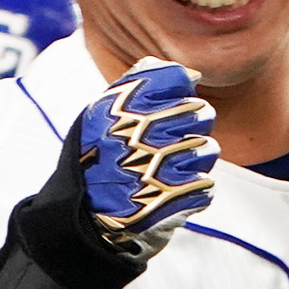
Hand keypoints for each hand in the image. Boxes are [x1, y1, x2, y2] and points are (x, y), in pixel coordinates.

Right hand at [80, 58, 220, 259]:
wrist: (81, 214)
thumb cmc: (99, 155)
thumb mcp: (103, 113)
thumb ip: (140, 83)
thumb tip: (190, 74)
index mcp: (118, 107)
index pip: (175, 77)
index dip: (180, 89)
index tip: (171, 102)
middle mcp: (136, 134)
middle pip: (200, 111)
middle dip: (196, 122)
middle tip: (177, 134)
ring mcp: (153, 169)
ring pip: (208, 148)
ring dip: (197, 157)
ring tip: (176, 162)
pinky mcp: (166, 202)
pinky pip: (205, 185)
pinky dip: (196, 188)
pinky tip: (175, 187)